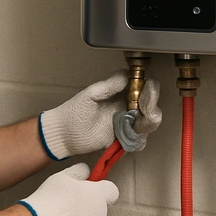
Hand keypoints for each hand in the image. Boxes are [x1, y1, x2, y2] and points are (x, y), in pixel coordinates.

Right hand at [18, 163, 118, 215]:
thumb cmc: (49, 200)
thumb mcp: (63, 176)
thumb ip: (78, 171)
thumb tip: (85, 171)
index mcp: (98, 195)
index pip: (111, 191)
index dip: (101, 191)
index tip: (90, 192)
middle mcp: (101, 215)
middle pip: (98, 211)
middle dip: (86, 210)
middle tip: (67, 208)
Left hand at [39, 70, 161, 159]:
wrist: (64, 134)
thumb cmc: (74, 112)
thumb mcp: (91, 94)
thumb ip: (110, 85)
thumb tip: (127, 74)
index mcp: (121, 94)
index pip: (144, 89)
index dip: (149, 89)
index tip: (146, 88)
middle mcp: (127, 109)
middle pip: (150, 106)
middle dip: (151, 105)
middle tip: (143, 106)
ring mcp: (126, 125)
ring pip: (147, 124)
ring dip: (147, 122)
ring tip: (137, 121)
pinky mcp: (122, 140)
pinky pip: (138, 140)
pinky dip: (138, 138)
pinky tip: (131, 134)